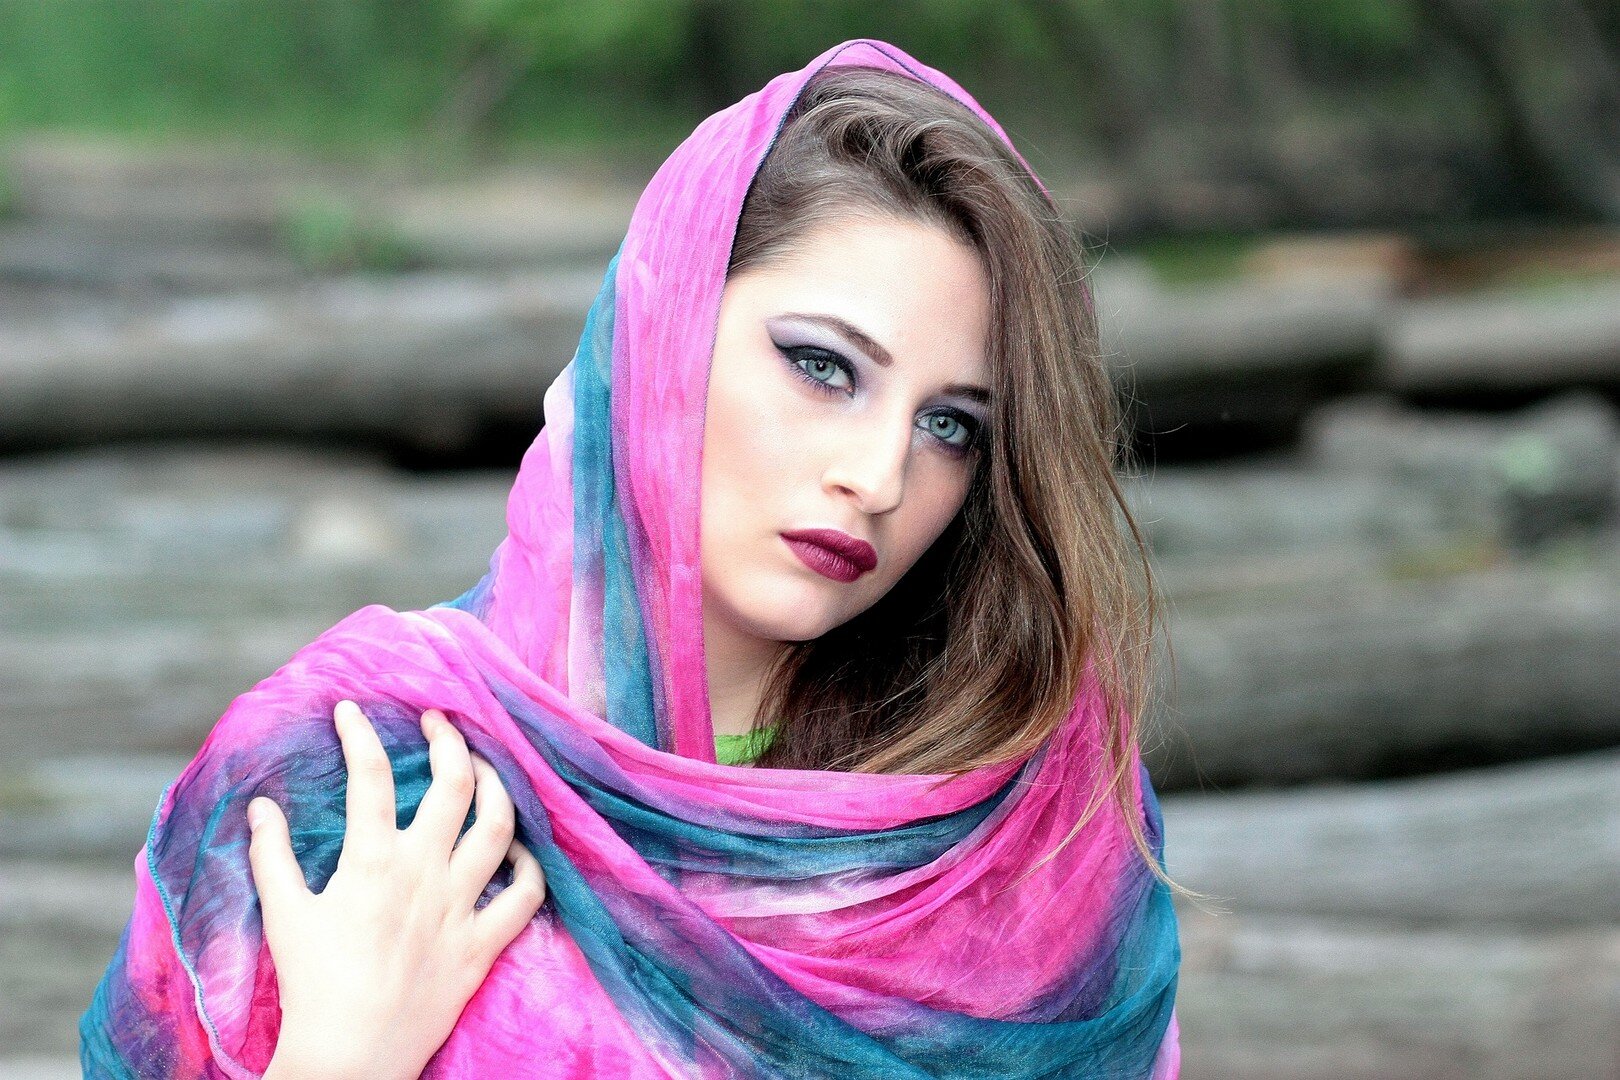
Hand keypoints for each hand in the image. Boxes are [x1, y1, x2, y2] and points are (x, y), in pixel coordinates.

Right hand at [247, 699, 545, 1079]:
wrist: (351, 1054)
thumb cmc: (312, 985)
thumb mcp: (283, 915)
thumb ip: (271, 855)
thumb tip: (260, 807)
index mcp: (372, 861)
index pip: (370, 777)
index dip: (360, 735)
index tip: (351, 711)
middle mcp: (424, 873)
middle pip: (455, 783)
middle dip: (450, 739)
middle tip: (439, 721)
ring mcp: (460, 906)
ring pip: (500, 826)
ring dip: (499, 786)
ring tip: (486, 768)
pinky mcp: (484, 943)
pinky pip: (526, 895)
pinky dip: (529, 865)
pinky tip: (519, 849)